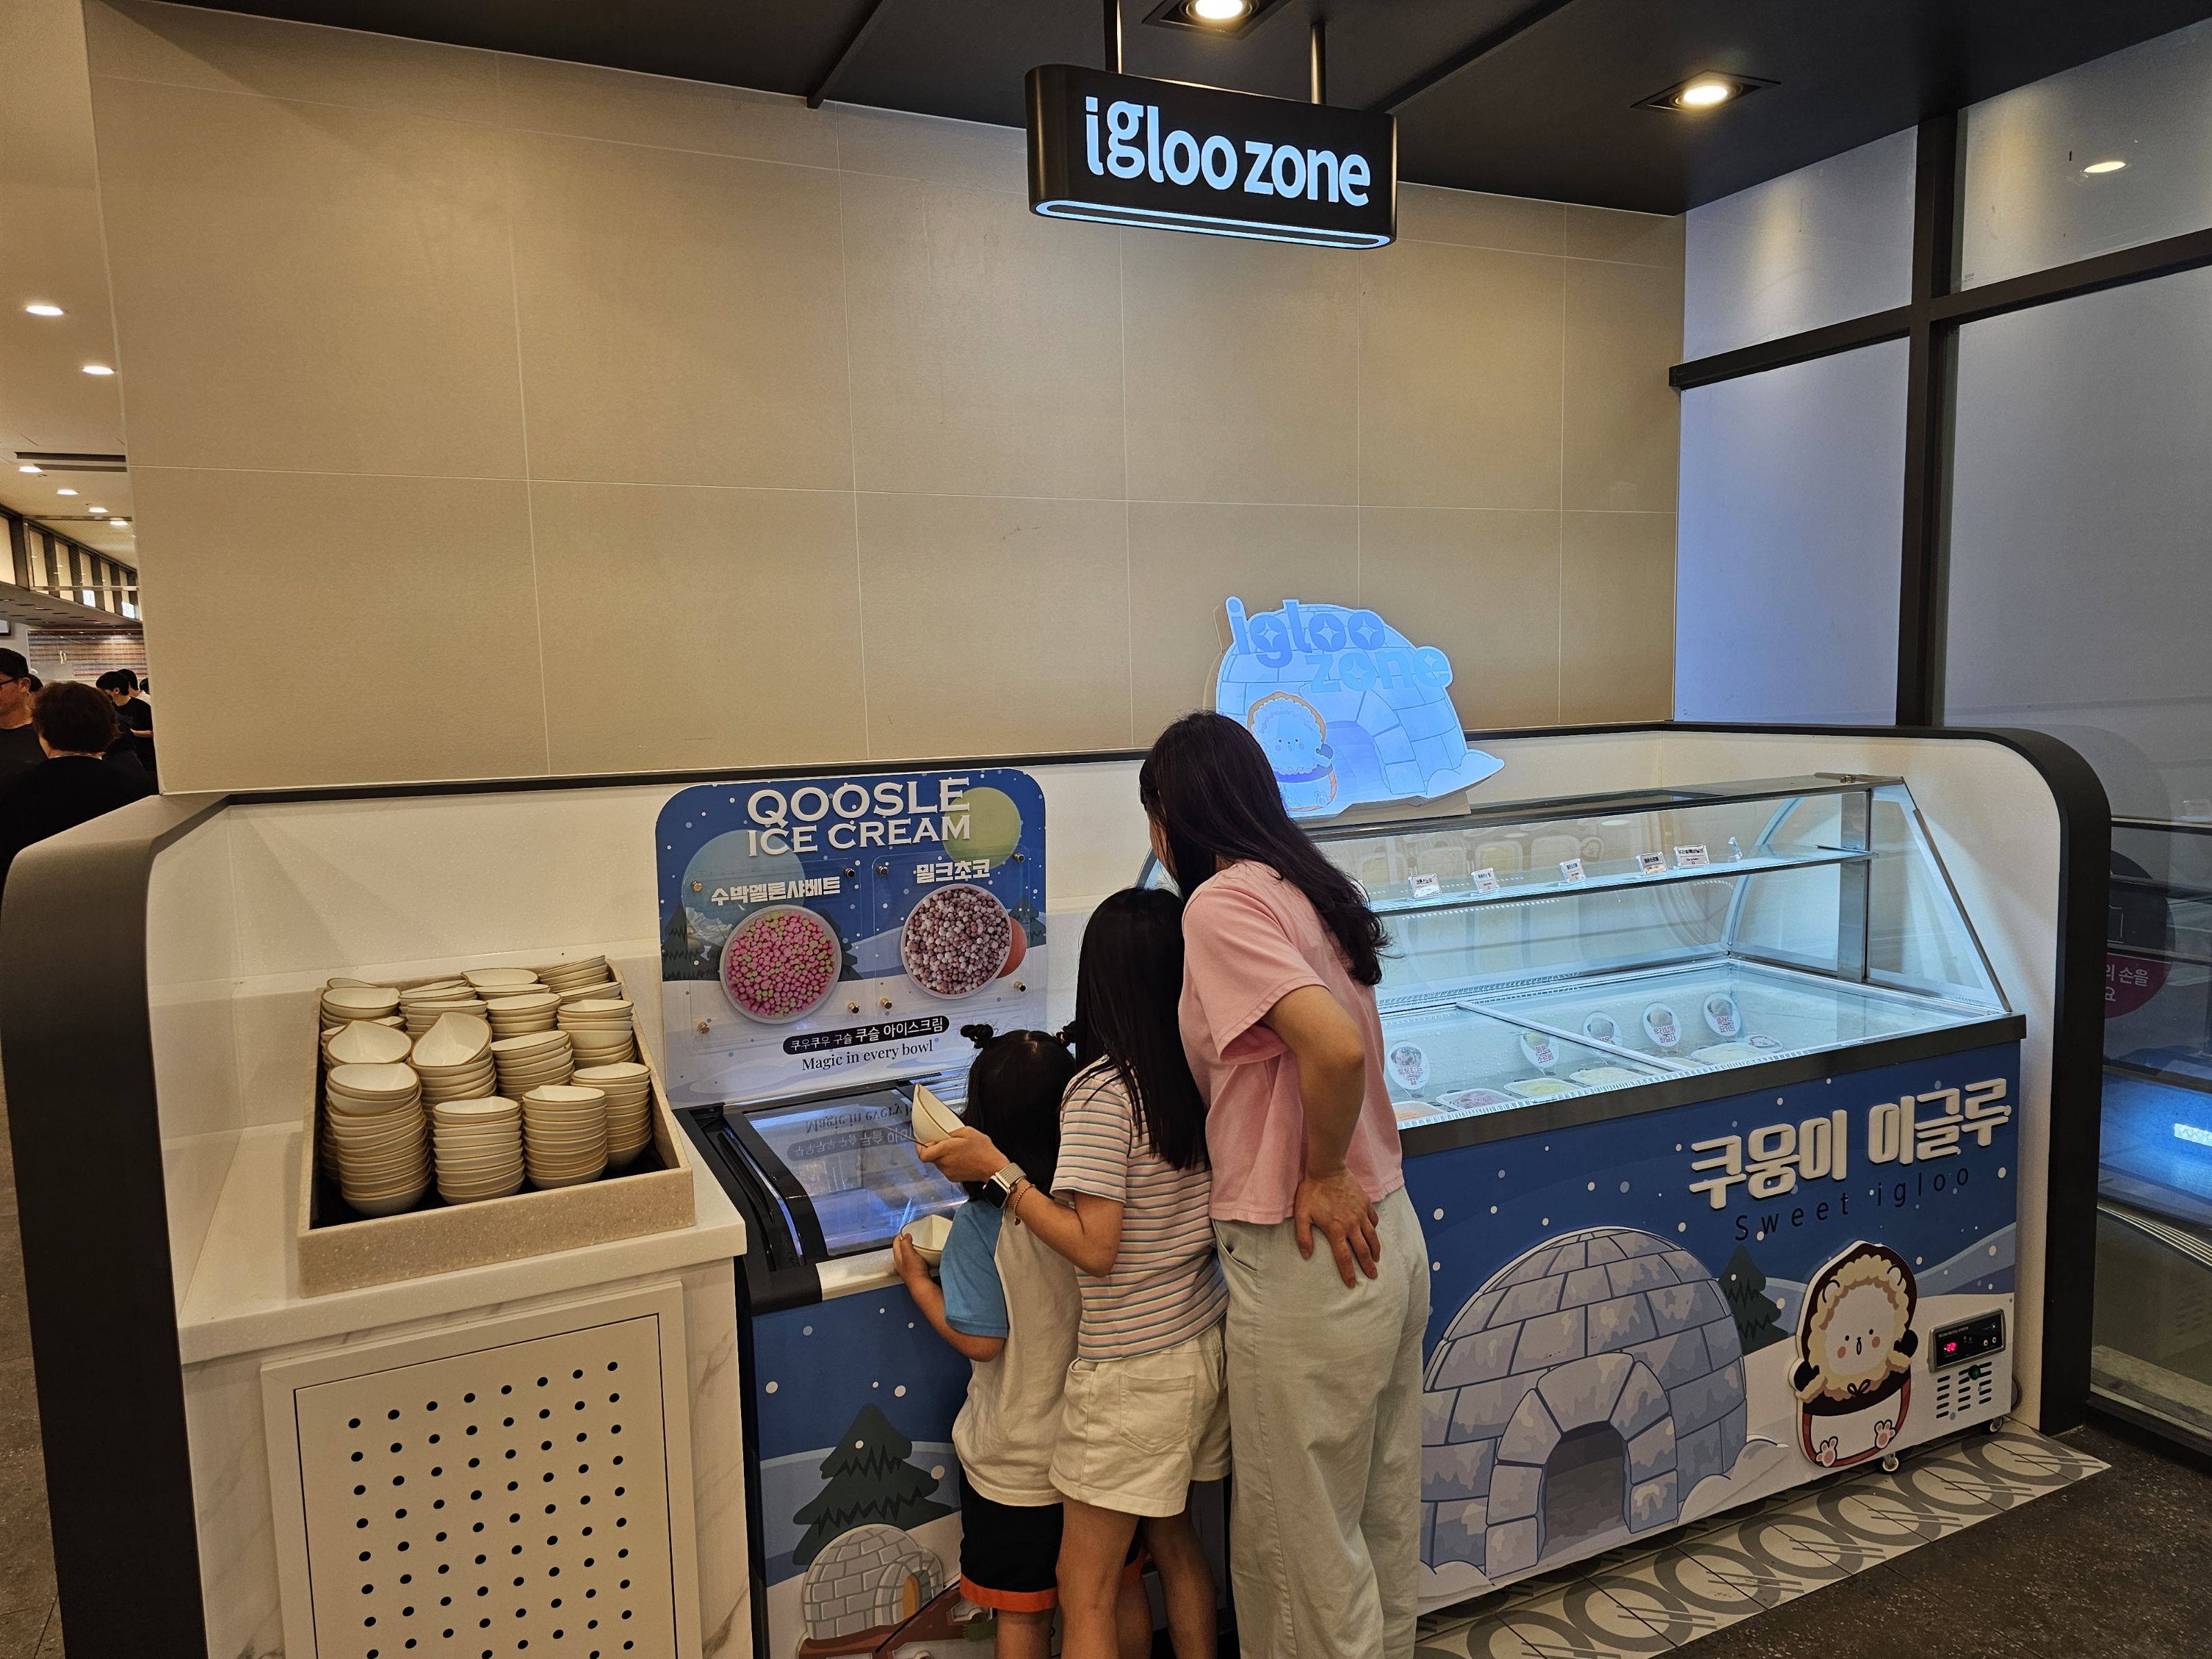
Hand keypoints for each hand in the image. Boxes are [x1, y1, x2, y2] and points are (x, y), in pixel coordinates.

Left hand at [890, 1232, 928, 1285]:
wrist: (921, 1285)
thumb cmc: (914, 1272)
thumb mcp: (909, 1253)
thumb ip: (906, 1243)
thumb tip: (905, 1236)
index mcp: (897, 1257)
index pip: (895, 1243)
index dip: (899, 1235)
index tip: (905, 1230)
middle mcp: (900, 1263)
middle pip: (900, 1249)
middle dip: (904, 1241)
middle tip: (911, 1236)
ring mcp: (907, 1268)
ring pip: (906, 1255)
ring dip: (910, 1249)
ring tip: (917, 1244)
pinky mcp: (914, 1271)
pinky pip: (913, 1260)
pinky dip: (916, 1256)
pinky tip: (922, 1256)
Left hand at [918, 1126, 1010, 1183]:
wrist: (993, 1167)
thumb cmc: (983, 1151)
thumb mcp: (968, 1132)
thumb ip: (952, 1132)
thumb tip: (944, 1133)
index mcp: (945, 1150)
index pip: (922, 1154)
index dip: (920, 1147)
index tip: (923, 1142)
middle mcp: (944, 1163)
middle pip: (930, 1157)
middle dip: (934, 1149)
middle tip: (944, 1143)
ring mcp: (948, 1172)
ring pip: (938, 1162)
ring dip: (943, 1156)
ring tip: (956, 1150)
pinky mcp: (953, 1178)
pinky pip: (946, 1168)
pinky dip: (950, 1163)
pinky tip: (961, 1158)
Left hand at [1294, 1168, 1379, 1286]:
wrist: (1327, 1169)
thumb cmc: (1312, 1191)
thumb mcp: (1302, 1215)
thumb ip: (1303, 1237)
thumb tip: (1307, 1255)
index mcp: (1336, 1230)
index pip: (1344, 1257)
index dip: (1348, 1272)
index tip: (1352, 1283)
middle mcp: (1351, 1224)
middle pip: (1363, 1250)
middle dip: (1368, 1266)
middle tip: (1373, 1276)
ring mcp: (1360, 1213)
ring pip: (1372, 1236)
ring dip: (1375, 1250)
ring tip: (1377, 1259)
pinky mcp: (1365, 1202)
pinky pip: (1373, 1219)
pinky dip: (1375, 1228)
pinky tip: (1374, 1232)